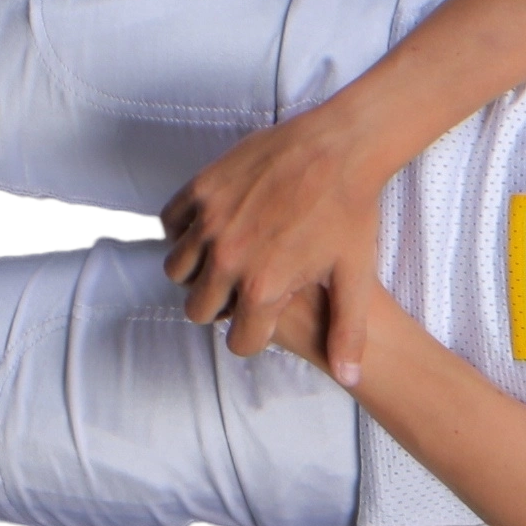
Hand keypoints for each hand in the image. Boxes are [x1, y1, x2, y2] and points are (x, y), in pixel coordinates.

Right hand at [159, 110, 386, 373]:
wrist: (342, 147)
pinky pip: (171, 224)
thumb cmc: (351, 210)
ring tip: (227, 261)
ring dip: (198, 272)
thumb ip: (348, 332)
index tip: (265, 319)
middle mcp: (228, 258)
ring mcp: (210, 221)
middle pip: (198, 310)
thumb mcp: (355, 277)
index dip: (255, 335)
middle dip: (221, 307)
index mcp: (263, 287)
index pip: (238, 341)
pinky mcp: (202, 189)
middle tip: (244, 290)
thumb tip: (350, 378)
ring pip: (177, 271)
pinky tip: (213, 230)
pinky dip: (184, 231)